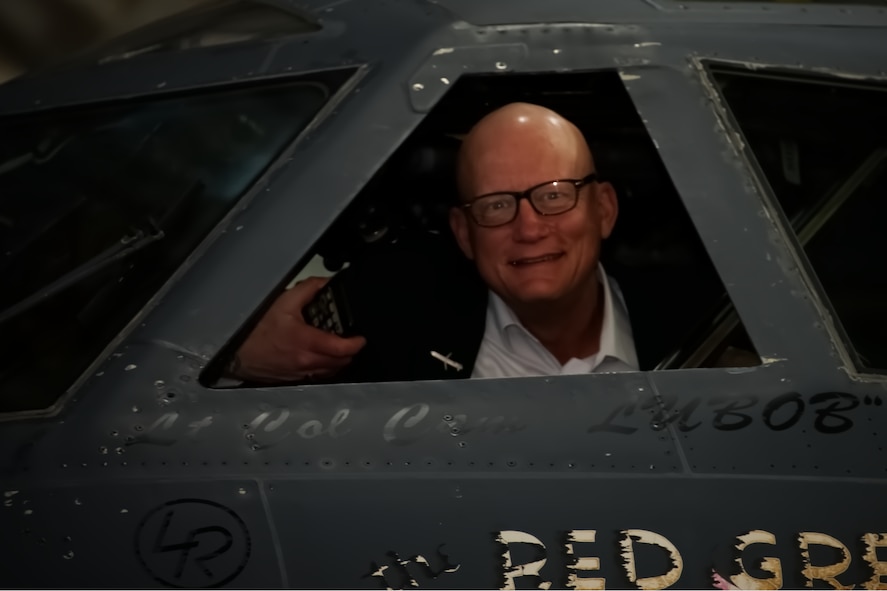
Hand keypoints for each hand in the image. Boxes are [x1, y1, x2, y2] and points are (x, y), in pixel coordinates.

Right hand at [229, 276, 365, 382]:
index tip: (360, 338)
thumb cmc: (254, 330)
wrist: (236, 352)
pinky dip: (324, 368)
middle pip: (341, 362)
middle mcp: (306, 362)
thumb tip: (324, 283)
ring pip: (331, 372)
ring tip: (337, 348)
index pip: (342, 349)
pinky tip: (320, 358)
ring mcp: (301, 373)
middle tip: (350, 339)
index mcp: (306, 342)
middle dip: (350, 351)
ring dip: (338, 361)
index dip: (356, 343)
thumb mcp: (283, 301)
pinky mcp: (294, 380)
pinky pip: (317, 377)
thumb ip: (308, 289)